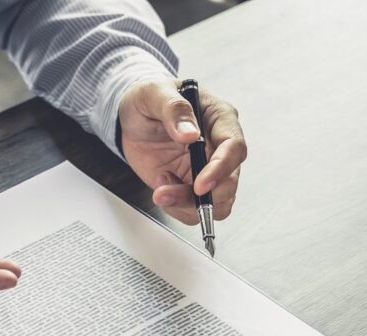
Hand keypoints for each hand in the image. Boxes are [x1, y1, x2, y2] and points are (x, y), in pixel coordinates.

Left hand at [118, 80, 245, 224]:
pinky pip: (194, 209)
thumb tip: (190, 134)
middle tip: (166, 194)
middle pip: (229, 182)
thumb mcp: (154, 94)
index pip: (234, 148)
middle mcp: (218, 147)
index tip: (200, 185)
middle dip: (202, 197)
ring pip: (216, 203)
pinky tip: (161, 186)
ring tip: (160, 188)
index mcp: (219, 118)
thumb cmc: (148, 99)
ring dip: (187, 206)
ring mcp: (207, 169)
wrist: (132, 118)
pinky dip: (176, 207)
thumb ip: (174, 109)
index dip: (221, 169)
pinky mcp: (191, 186)